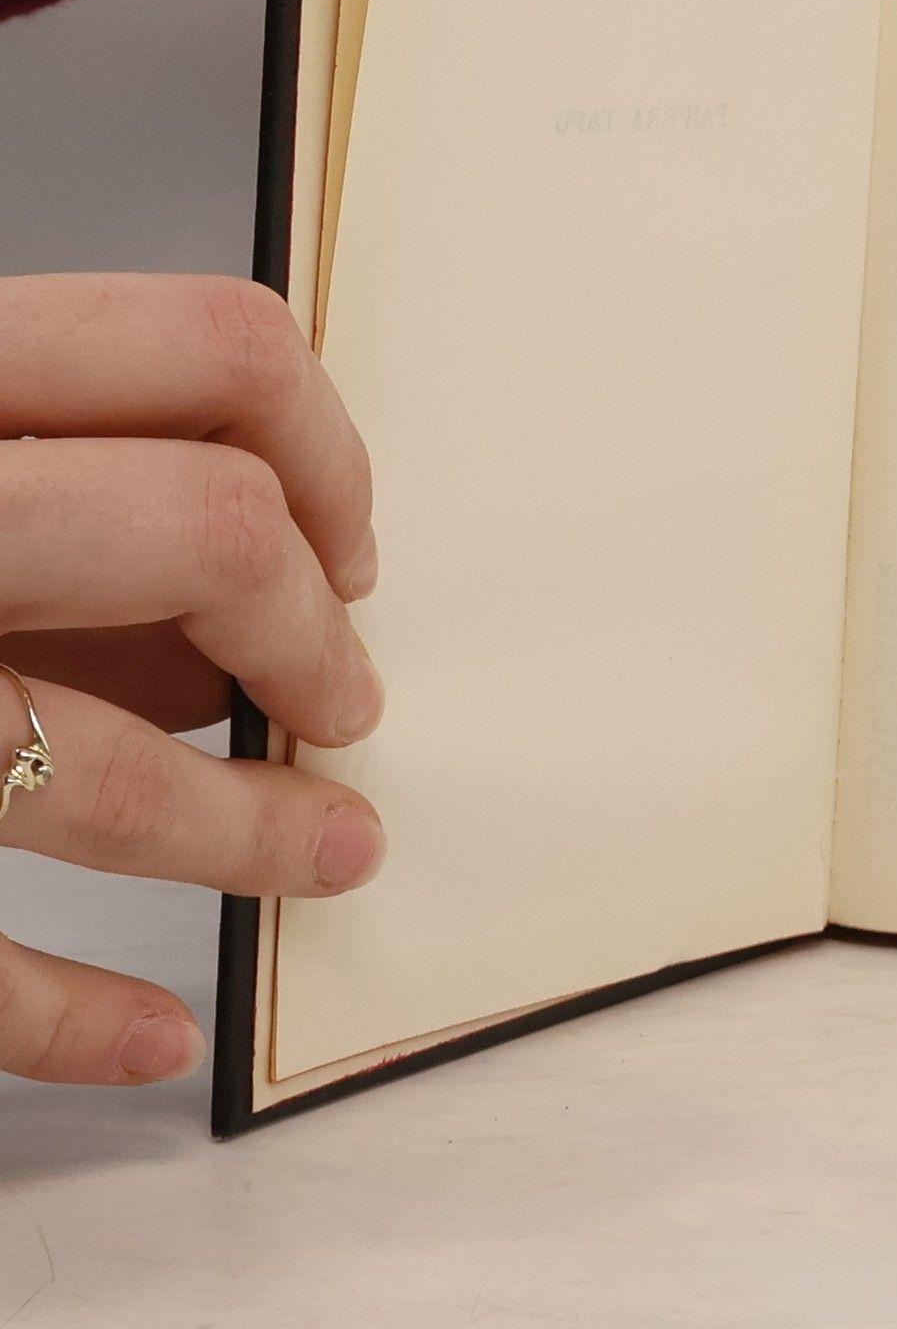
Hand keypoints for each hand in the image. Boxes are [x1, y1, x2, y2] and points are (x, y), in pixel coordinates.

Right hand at [0, 275, 385, 1085]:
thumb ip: (73, 485)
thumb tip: (277, 583)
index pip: (209, 350)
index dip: (325, 448)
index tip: (347, 542)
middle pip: (205, 529)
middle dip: (311, 632)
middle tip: (340, 697)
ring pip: (108, 769)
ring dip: (255, 829)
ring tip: (333, 852)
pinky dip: (64, 1014)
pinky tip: (145, 1031)